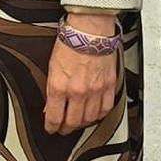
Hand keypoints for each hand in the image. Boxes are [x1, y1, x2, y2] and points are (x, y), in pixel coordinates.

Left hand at [43, 15, 119, 134]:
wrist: (90, 30)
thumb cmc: (70, 43)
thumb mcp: (51, 67)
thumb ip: (52, 89)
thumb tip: (50, 105)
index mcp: (59, 87)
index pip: (53, 117)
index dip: (51, 127)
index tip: (51, 129)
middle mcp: (77, 92)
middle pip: (72, 122)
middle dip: (65, 129)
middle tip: (63, 130)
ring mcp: (95, 91)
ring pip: (89, 119)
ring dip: (82, 124)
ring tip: (77, 123)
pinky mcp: (109, 86)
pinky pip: (105, 109)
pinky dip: (99, 115)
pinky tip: (94, 114)